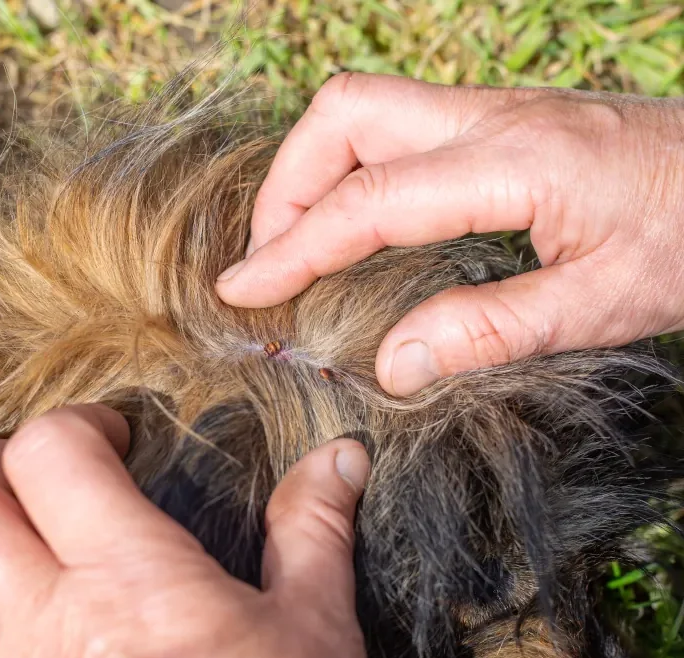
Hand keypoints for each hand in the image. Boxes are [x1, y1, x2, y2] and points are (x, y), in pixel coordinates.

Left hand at [0, 405, 380, 657]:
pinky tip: (10, 656)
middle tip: (34, 470)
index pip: (52, 456)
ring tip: (11, 555)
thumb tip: (341, 458)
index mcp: (132, 581)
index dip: (79, 424)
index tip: (116, 436)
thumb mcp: (316, 627)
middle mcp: (50, 634)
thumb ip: (312, 527)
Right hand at [215, 73, 683, 396]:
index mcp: (513, 164)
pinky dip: (352, 166)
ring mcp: (495, 109)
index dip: (293, 248)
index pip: (368, 201)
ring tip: (298, 240)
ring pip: (365, 107)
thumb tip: (392, 363)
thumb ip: (488, 332)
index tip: (243, 289)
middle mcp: (491, 117)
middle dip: (286, 185)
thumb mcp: (601, 305)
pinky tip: (356, 215)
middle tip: (270, 258)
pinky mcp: (501, 119)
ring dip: (313, 169)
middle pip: (345, 114)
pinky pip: (397, 122)